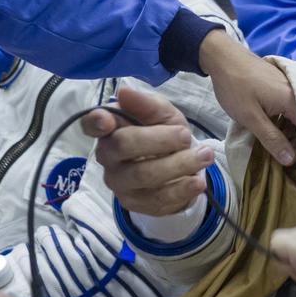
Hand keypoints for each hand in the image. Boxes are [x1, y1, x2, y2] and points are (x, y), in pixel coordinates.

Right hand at [87, 86, 215, 216]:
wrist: (179, 166)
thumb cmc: (164, 134)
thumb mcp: (162, 114)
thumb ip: (146, 104)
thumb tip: (123, 92)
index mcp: (109, 129)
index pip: (90, 124)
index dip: (95, 122)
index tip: (107, 119)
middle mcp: (108, 157)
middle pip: (123, 145)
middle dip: (159, 139)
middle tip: (187, 136)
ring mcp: (119, 183)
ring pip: (144, 175)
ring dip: (178, 165)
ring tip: (204, 156)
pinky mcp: (135, 204)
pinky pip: (157, 199)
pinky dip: (181, 189)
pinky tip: (198, 182)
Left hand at [199, 31, 295, 165]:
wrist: (222, 56)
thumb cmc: (235, 86)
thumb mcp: (250, 117)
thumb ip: (271, 138)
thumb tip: (290, 160)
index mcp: (294, 100)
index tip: (290, 163)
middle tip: (283, 158)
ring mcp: (289, 87)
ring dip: (290, 132)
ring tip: (277, 147)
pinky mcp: (281, 85)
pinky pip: (290, 108)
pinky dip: (285, 121)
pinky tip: (274, 130)